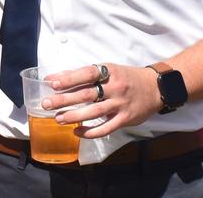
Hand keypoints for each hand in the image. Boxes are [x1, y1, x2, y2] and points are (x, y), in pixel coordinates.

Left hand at [41, 63, 160, 138]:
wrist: (155, 87)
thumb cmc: (126, 77)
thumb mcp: (108, 70)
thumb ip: (81, 75)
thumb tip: (54, 78)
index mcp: (109, 72)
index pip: (86, 74)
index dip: (69, 78)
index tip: (52, 84)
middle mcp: (115, 87)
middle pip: (87, 94)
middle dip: (65, 100)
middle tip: (47, 104)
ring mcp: (120, 104)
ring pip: (94, 112)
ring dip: (74, 116)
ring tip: (58, 119)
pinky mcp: (125, 119)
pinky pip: (106, 128)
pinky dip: (90, 132)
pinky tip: (77, 132)